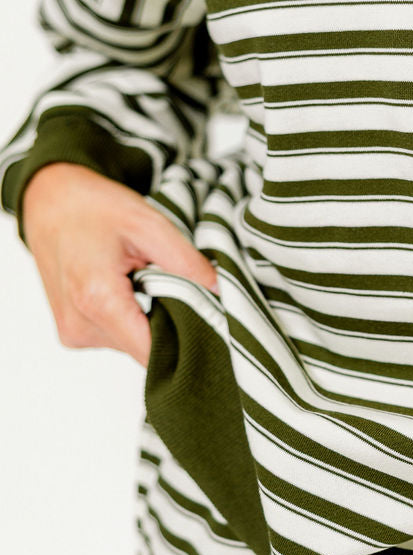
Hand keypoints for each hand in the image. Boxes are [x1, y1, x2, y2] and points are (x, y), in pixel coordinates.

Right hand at [21, 162, 219, 368]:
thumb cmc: (93, 207)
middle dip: (168, 322)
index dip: (186, 340)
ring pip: (131, 344)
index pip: (152, 353)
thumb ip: (186, 262)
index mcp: (97, 300)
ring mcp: (73, 333)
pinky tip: (126, 287)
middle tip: (171, 284)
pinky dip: (129, 316)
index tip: (207, 321)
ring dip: (147, 318)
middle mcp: (80, 325)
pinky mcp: (72, 332)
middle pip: (144, 349)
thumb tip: (220, 293)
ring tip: (142, 279)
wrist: (49, 201)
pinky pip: (115, 336)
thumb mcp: (149, 224)